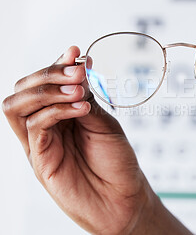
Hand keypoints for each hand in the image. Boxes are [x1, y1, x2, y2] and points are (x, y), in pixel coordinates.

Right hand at [2, 47, 191, 234]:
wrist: (123, 198)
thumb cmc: (116, 162)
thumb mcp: (104, 123)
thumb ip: (87, 99)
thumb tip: (78, 67)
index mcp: (62, 114)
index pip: (46, 82)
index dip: (57, 64)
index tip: (77, 52)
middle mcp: (46, 126)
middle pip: (24, 89)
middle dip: (49, 73)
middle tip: (76, 71)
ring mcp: (40, 143)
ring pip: (17, 105)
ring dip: (46, 90)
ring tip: (77, 89)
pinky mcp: (40, 160)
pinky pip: (34, 126)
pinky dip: (55, 111)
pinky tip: (81, 108)